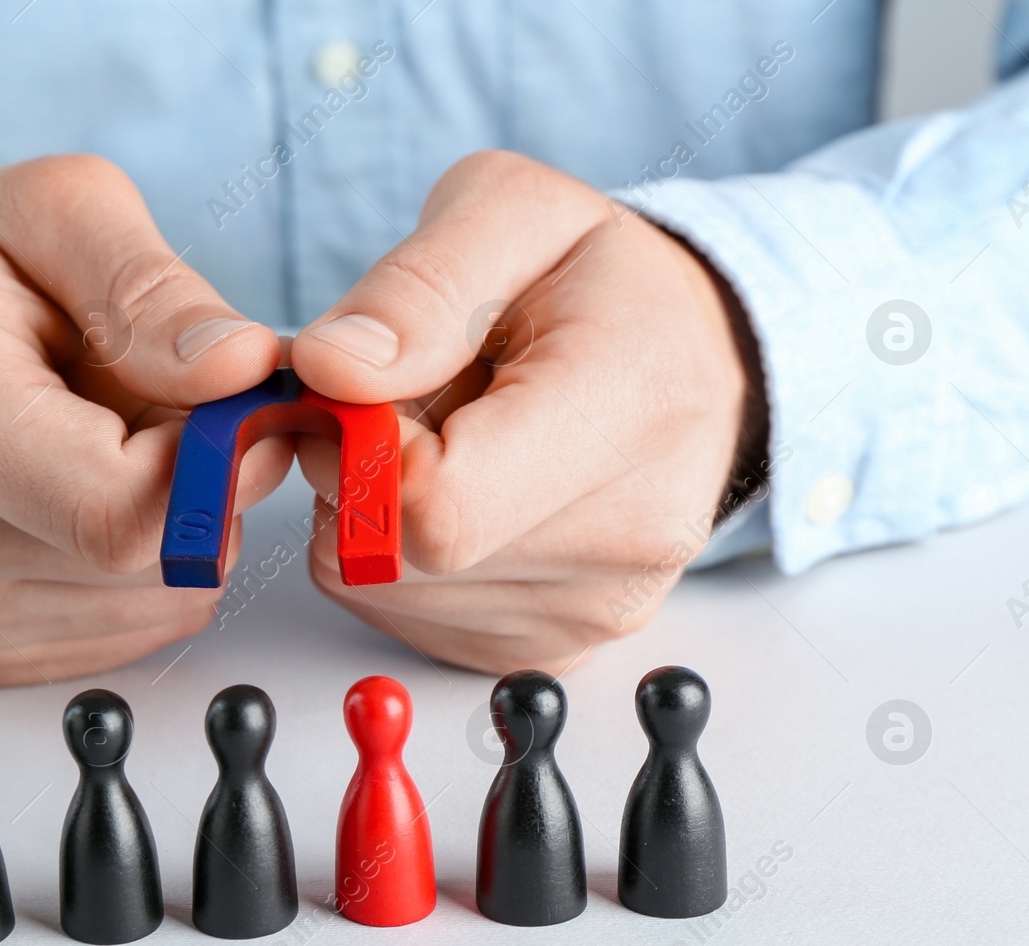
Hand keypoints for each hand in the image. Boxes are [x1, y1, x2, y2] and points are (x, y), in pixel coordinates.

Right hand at [0, 156, 287, 683]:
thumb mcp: (56, 211)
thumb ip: (152, 287)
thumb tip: (242, 370)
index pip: (119, 510)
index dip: (212, 463)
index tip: (227, 398)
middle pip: (153, 558)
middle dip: (204, 480)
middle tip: (163, 403)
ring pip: (161, 600)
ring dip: (181, 523)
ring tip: (109, 442)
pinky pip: (136, 628)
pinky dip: (150, 567)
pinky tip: (90, 498)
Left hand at [289, 150, 762, 674]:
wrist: (699, 362)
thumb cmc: (603, 283)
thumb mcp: (515, 212)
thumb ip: (417, 284)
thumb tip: (329, 372)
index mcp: (631, 411)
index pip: (437, 505)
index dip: (360, 448)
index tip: (367, 386)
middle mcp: (628, 538)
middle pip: (395, 552)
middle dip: (362, 471)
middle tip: (416, 399)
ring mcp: (593, 611)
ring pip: (384, 588)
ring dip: (378, 512)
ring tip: (457, 439)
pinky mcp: (552, 651)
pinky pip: (406, 617)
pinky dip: (402, 558)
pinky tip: (466, 493)